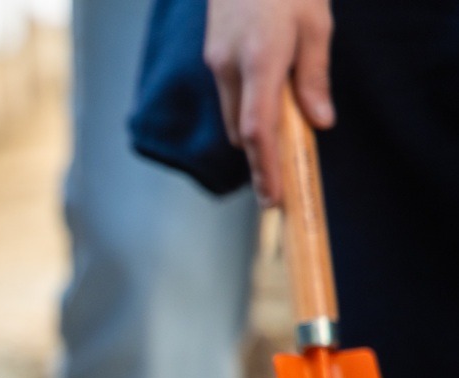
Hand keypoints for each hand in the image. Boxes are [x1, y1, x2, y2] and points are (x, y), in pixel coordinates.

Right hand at [204, 0, 334, 205]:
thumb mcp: (316, 25)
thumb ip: (314, 77)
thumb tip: (320, 123)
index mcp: (260, 59)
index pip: (258, 129)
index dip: (265, 169)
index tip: (273, 198)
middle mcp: (229, 67)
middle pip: (243, 131)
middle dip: (262, 153)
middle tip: (286, 170)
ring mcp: (215, 62)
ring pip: (234, 115)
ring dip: (256, 128)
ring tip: (283, 123)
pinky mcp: (211, 55)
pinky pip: (229, 94)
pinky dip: (248, 105)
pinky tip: (268, 92)